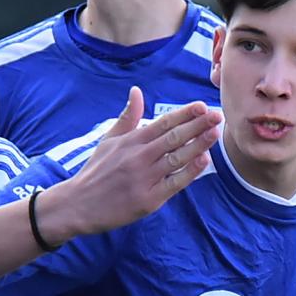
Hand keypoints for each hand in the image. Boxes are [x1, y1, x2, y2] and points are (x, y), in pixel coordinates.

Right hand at [51, 87, 221, 236]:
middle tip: (218, 115)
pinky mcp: (148, 199)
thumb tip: (136, 91)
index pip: (163, 122)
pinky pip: (174, 183)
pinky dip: (190, 171)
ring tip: (215, 133)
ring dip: (198, 144)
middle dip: (198, 125)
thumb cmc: (95, 171)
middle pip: (173, 137)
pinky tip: (204, 161)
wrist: (78, 204)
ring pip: (177, 158)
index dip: (184, 114)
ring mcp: (144, 178)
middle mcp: (139, 156)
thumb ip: (127, 117)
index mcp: (131, 141)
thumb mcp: (108, 140)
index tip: (202, 106)